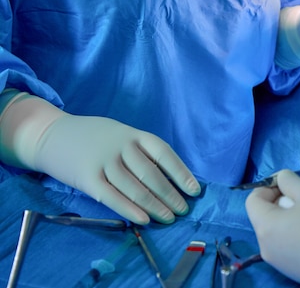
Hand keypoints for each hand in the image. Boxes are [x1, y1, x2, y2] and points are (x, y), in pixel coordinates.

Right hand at [0, 92, 200, 223]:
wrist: (51, 134)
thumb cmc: (95, 137)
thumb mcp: (121, 134)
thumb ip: (141, 152)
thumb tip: (170, 177)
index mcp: (133, 134)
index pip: (164, 153)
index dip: (181, 173)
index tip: (194, 190)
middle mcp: (121, 146)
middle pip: (151, 174)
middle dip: (170, 195)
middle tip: (183, 210)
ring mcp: (103, 161)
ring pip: (134, 188)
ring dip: (155, 205)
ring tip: (169, 218)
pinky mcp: (87, 178)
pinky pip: (111, 197)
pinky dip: (130, 209)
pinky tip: (144, 220)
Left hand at [246, 170, 299, 286]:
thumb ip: (291, 180)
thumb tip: (282, 178)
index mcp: (265, 226)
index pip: (254, 199)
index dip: (270, 185)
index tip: (292, 181)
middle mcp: (265, 246)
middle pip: (268, 214)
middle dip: (287, 197)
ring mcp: (278, 261)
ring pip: (279, 229)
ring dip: (294, 213)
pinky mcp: (293, 270)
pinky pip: (289, 245)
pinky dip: (299, 232)